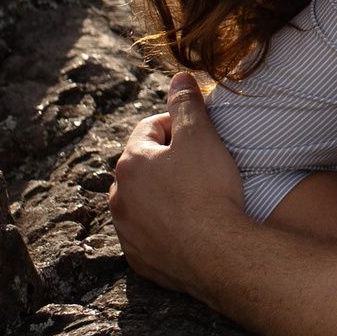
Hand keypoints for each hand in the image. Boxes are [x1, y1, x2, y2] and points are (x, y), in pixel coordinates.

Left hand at [110, 72, 249, 298]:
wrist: (218, 253)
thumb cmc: (208, 191)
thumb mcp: (200, 137)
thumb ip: (187, 104)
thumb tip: (178, 76)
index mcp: (130, 163)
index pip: (149, 129)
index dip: (178, 125)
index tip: (201, 134)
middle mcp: (119, 197)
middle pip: (143, 166)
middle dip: (168, 161)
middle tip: (202, 166)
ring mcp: (127, 231)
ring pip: (143, 202)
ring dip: (163, 195)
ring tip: (196, 197)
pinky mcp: (139, 259)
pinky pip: (149, 235)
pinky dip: (165, 227)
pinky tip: (189, 228)